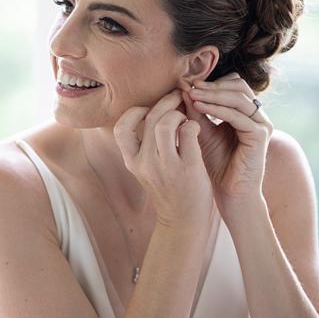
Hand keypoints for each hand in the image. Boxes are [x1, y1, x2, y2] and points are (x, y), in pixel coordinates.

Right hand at [113, 89, 214, 228]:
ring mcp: (166, 166)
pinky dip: (193, 125)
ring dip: (179, 113)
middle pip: (151, 117)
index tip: (150, 109)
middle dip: (166, 101)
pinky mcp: (188, 168)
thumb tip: (155, 110)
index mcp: (132, 162)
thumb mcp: (148, 169)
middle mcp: (145, 163)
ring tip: (186, 118)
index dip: (136, 111)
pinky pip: (189, 133)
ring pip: (167, 123)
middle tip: (178, 96)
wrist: (184, 222)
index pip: (122, 127)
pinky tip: (197, 130)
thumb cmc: (169, 190)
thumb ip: (147, 145)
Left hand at [179, 73, 273, 218]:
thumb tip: (183, 88)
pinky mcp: (260, 136)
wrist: (229, 193)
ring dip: (213, 94)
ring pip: (239, 97)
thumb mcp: (202, 132)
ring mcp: (261, 124)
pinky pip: (239, 116)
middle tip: (189, 86)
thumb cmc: (215, 165)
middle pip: (238, 85)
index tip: (187, 84)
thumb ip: (196, 111)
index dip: (211, 82)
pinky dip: (218, 109)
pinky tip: (200, 107)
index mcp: (246, 112)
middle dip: (211, 85)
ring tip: (191, 95)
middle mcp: (257, 116)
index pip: (233, 84)